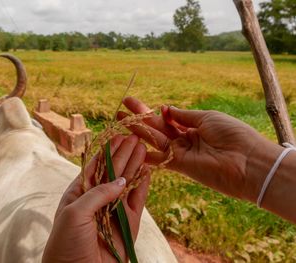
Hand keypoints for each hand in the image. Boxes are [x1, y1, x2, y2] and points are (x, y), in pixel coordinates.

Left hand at [42, 135, 150, 262]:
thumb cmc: (66, 243)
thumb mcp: (75, 213)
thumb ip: (98, 193)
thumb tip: (121, 181)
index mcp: (79, 194)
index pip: (96, 167)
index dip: (107, 151)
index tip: (117, 136)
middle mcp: (97, 200)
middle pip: (113, 171)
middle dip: (123, 153)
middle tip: (134, 136)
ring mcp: (114, 210)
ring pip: (127, 183)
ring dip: (135, 164)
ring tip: (142, 147)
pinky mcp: (129, 223)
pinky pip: (137, 201)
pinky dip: (143, 185)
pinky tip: (147, 170)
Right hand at [117, 97, 280, 200]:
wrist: (246, 161)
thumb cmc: (231, 134)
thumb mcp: (206, 117)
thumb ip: (183, 115)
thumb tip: (166, 108)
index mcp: (193, 126)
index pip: (167, 117)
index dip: (152, 110)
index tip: (135, 102)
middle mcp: (184, 139)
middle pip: (157, 127)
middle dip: (139, 118)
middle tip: (120, 108)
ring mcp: (180, 152)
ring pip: (154, 139)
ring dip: (136, 131)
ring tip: (119, 120)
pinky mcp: (178, 165)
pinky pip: (157, 158)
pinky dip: (143, 153)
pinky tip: (128, 145)